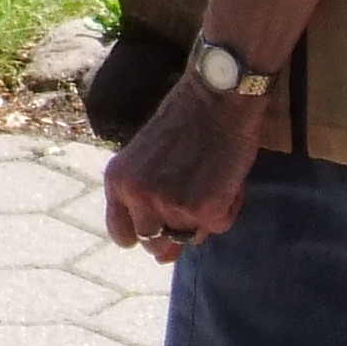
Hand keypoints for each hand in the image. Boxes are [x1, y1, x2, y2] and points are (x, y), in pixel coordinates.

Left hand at [103, 72, 262, 263]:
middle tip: (196, 209)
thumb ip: (145, 193)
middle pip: (155, 245)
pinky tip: (229, 179)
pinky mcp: (202, 209)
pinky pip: (219, 226)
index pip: (121, 233)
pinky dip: (229, 208)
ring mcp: (168, 204)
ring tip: (213, 180)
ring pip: (190, 236)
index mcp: (117, 180)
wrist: (216, 97)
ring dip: (205, 217)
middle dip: (176, 237)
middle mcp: (136, 195)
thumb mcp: (145, 156)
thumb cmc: (186, 120)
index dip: (143, 236)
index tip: (160, 232)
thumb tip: (162, 249)